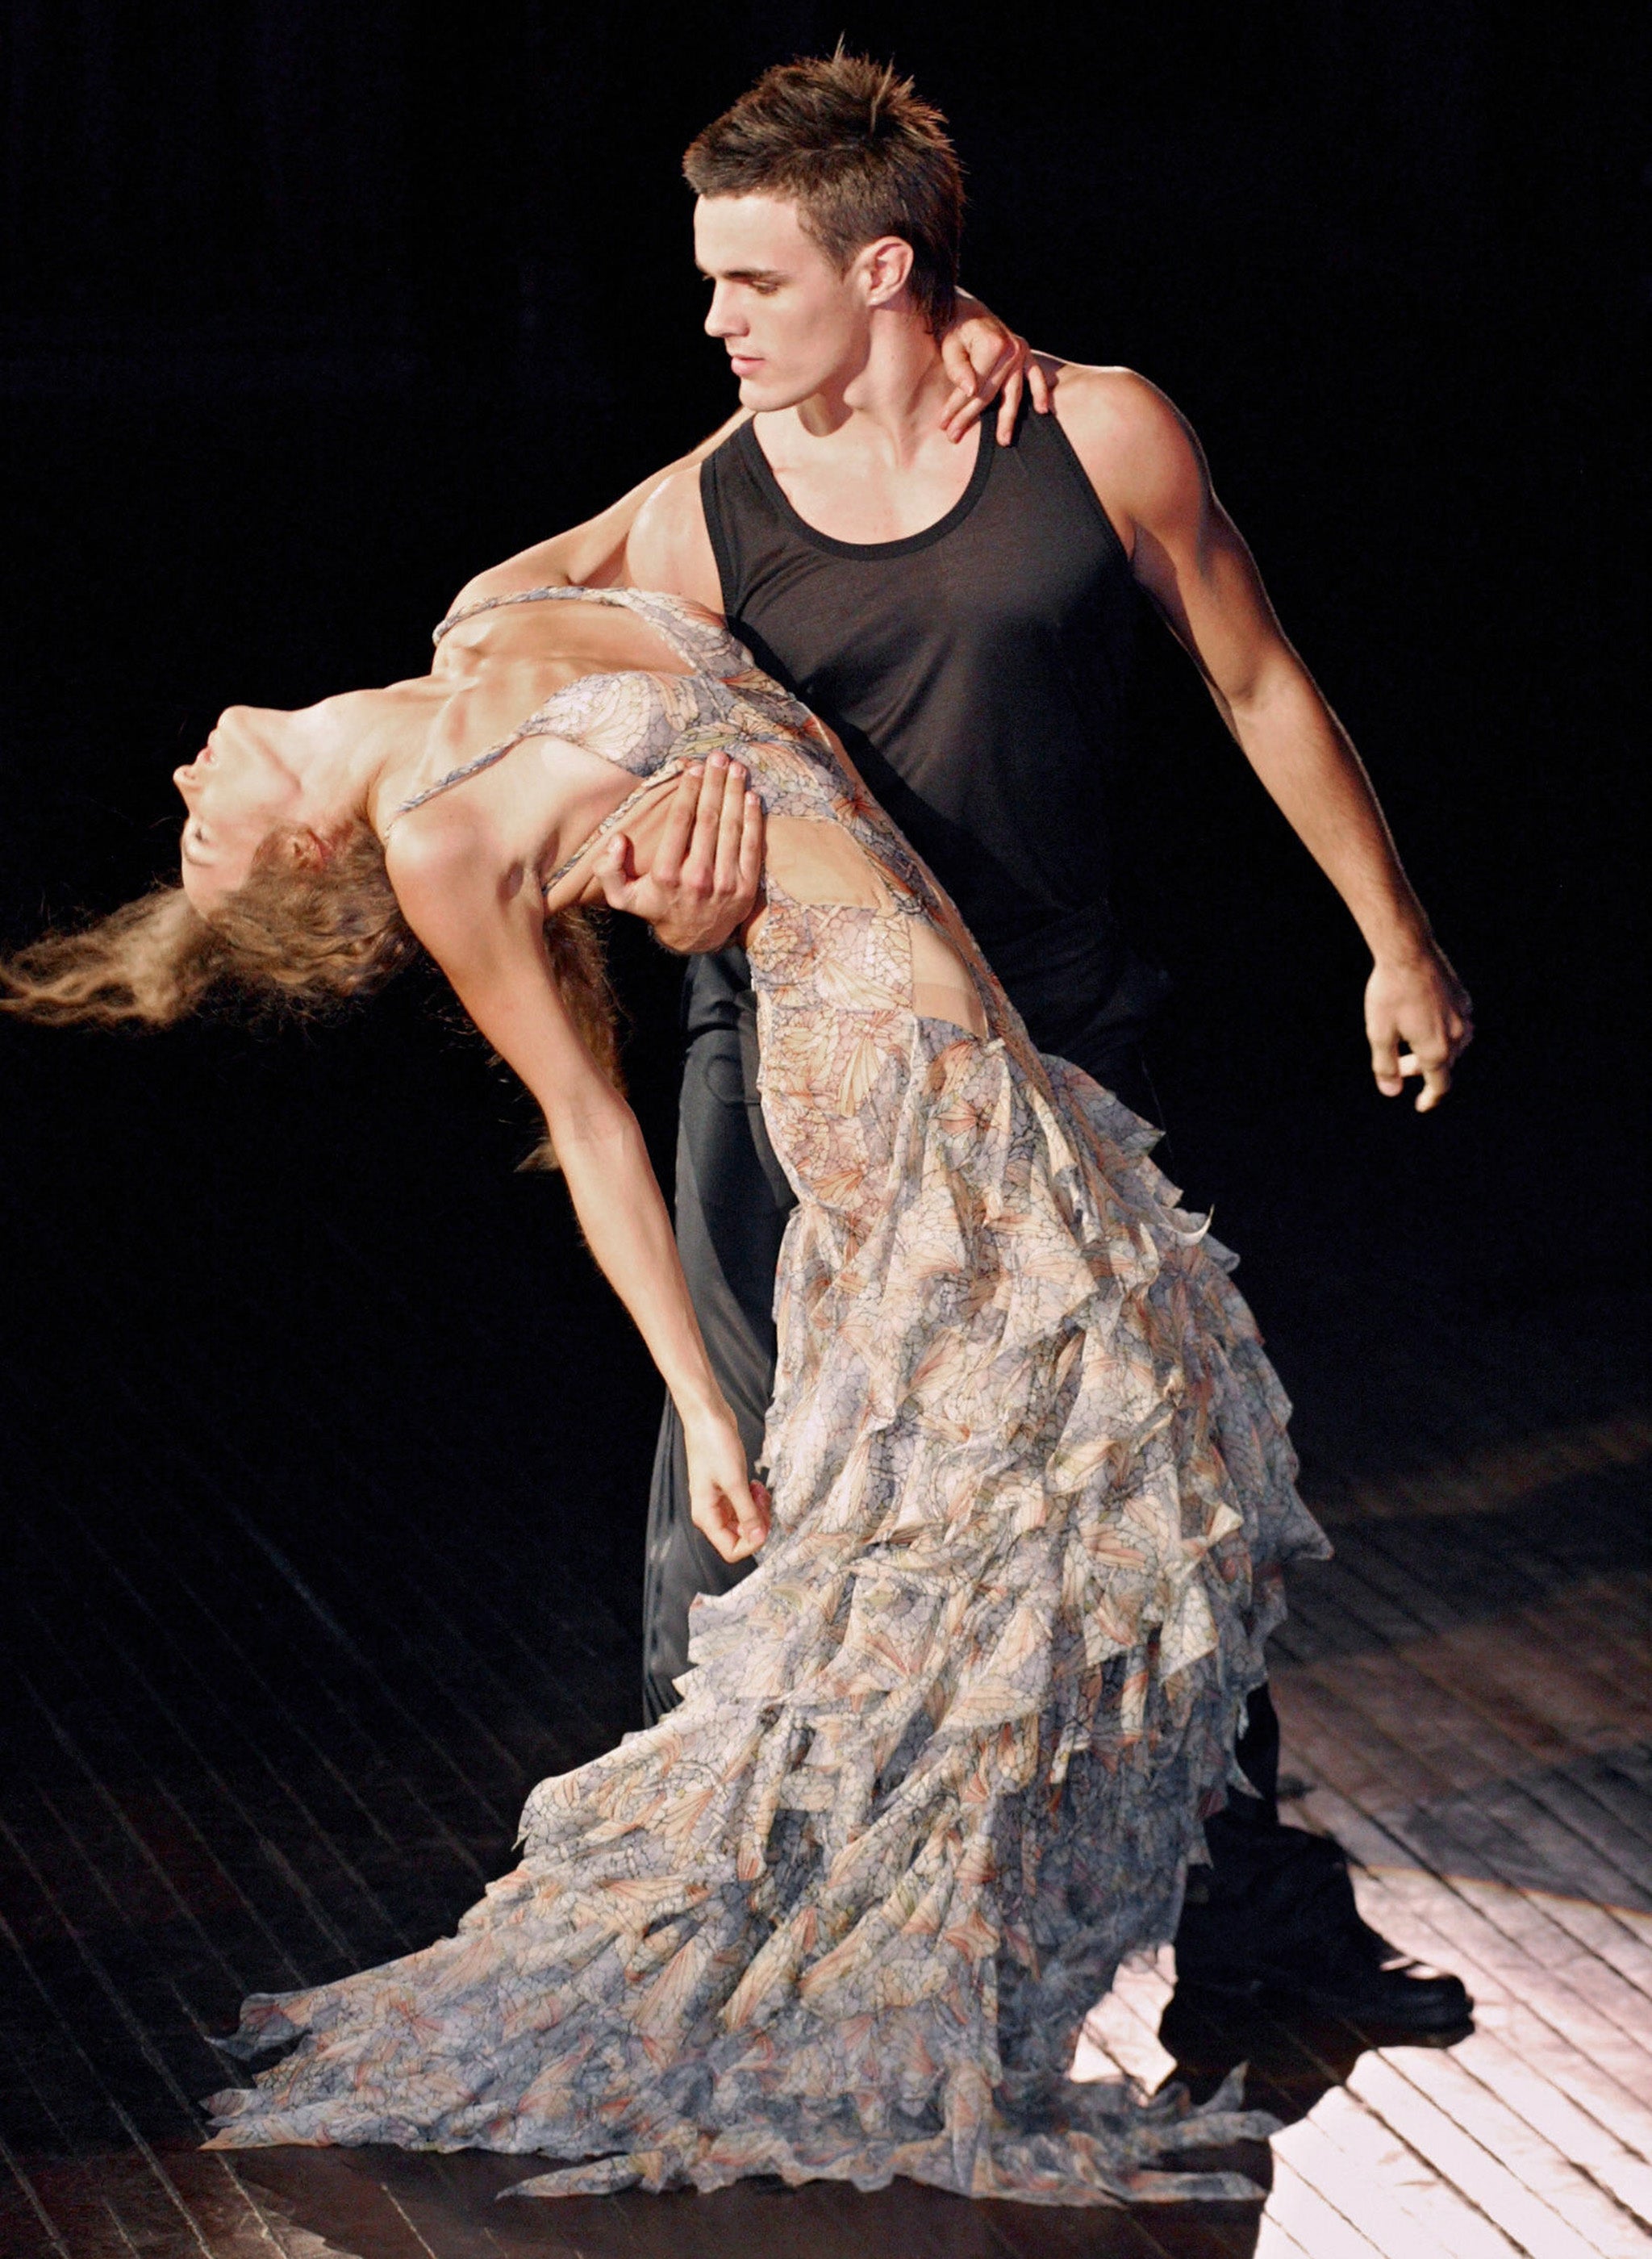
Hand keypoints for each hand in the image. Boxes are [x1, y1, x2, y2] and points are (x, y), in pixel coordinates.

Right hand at [595, 752, 763, 952]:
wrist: (694, 938)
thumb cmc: (657, 907)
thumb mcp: (623, 897)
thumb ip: (609, 870)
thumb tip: (616, 840)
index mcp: (666, 875)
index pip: (680, 822)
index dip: (689, 791)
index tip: (694, 768)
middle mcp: (697, 878)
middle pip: (709, 819)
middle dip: (715, 783)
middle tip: (719, 757)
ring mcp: (725, 884)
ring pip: (732, 828)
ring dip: (735, 793)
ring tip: (736, 768)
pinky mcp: (746, 888)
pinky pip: (751, 847)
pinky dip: (753, 819)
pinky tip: (751, 797)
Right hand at [683, 1407, 770, 1563]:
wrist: (708, 1416)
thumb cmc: (715, 1446)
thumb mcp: (735, 1482)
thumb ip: (747, 1513)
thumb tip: (759, 1539)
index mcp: (706, 1516)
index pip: (731, 1550)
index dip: (752, 1542)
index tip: (764, 1523)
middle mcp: (711, 1513)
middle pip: (740, 1537)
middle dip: (758, 1523)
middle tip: (764, 1501)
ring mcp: (719, 1500)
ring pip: (744, 1520)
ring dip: (758, 1510)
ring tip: (760, 1489)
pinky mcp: (727, 1488)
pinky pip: (745, 1505)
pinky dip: (754, 1499)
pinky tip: (756, 1484)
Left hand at [939, 296, 1052, 446]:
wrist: (968, 311)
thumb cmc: (956, 330)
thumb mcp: (950, 347)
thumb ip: (958, 369)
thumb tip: (970, 391)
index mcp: (991, 346)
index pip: (974, 388)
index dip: (957, 408)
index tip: (944, 425)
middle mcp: (1010, 349)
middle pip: (990, 394)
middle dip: (970, 416)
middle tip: (955, 436)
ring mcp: (1021, 352)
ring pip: (1013, 393)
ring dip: (1008, 418)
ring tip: (1004, 440)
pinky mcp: (1026, 353)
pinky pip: (1036, 376)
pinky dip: (1041, 392)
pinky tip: (1043, 410)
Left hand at [1366, 945, 1473, 1111]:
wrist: (1407, 953)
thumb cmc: (1389, 994)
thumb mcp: (1379, 1034)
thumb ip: (1385, 1067)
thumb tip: (1391, 1092)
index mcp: (1436, 1050)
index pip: (1439, 1086)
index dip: (1430, 1099)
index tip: (1421, 1105)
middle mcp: (1457, 1036)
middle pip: (1444, 1065)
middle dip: (1422, 1070)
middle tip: (1399, 1064)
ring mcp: (1464, 1016)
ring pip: (1455, 1046)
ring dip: (1435, 1051)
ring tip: (1414, 1043)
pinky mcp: (1463, 998)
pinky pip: (1459, 1024)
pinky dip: (1444, 1031)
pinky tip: (1428, 1021)